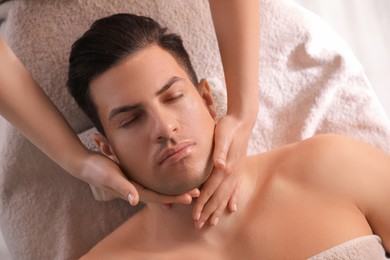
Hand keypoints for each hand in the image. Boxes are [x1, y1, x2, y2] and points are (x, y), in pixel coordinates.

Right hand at [80, 151, 199, 205]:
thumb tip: (135, 200)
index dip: (175, 197)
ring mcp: (134, 184)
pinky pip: (151, 182)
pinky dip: (163, 182)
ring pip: (158, 189)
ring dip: (173, 189)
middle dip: (179, 194)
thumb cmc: (97, 168)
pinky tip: (169, 179)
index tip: (192, 197)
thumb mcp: (110, 176)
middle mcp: (135, 189)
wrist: (84, 163)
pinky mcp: (132, 176)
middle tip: (198, 193)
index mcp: (133, 190)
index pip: (158, 197)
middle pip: (161, 195)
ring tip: (188, 187)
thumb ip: (123, 188)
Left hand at [192, 114, 251, 228]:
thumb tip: (220, 165)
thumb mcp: (222, 135)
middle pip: (218, 197)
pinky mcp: (238, 169)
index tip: (195, 215)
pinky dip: (233, 199)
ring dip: (219, 209)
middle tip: (199, 225)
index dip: (202, 203)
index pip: (211, 189)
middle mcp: (232, 173)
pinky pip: (235, 189)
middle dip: (208, 212)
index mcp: (225, 167)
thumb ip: (221, 151)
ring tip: (213, 222)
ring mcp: (236, 172)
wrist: (243, 120)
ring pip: (226, 196)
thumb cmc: (228, 127)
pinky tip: (232, 208)